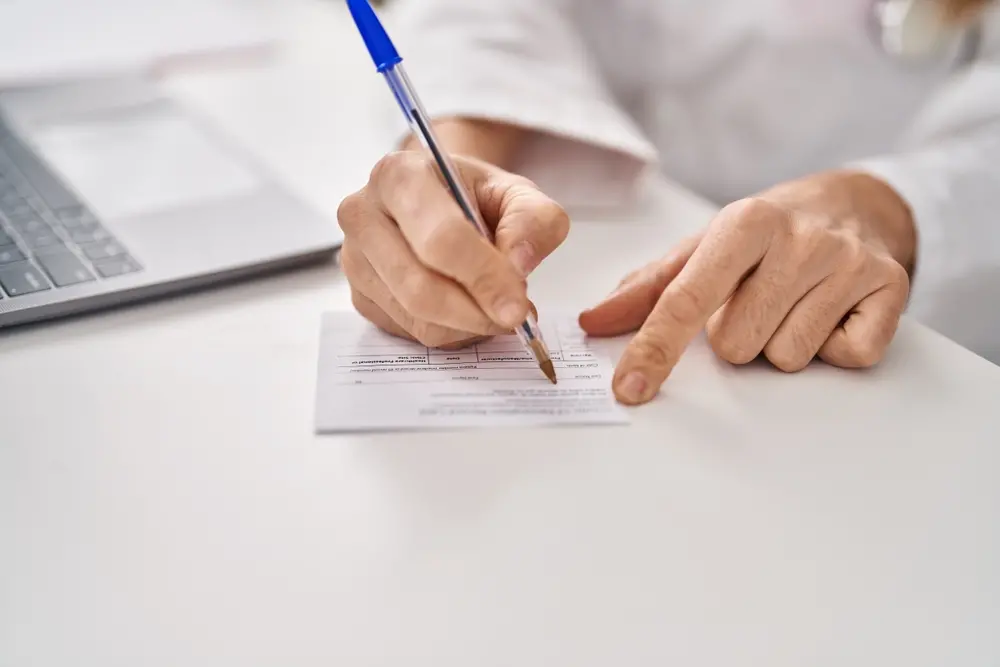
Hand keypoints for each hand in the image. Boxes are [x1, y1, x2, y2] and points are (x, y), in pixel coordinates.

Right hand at [338, 151, 568, 347]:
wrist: (439, 199)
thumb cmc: (473, 195)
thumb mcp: (516, 193)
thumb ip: (533, 220)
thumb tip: (519, 263)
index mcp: (398, 176)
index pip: (441, 239)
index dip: (483, 277)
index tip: (517, 306)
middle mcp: (363, 215)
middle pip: (421, 287)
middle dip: (476, 311)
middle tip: (515, 317)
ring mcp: (354, 260)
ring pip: (416, 317)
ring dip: (468, 325)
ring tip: (496, 307)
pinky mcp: (359, 296)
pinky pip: (410, 332)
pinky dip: (451, 332)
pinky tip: (468, 309)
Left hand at [580, 171, 916, 404]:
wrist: (854, 203)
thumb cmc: (766, 234)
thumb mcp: (704, 247)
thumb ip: (647, 288)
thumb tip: (592, 323)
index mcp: (745, 223)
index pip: (686, 298)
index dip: (654, 348)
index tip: (629, 388)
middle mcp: (800, 239)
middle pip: (736, 344)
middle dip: (736, 337)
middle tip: (756, 303)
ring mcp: (850, 263)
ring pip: (787, 358)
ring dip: (781, 343)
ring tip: (794, 304)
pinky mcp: (891, 289)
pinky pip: (845, 358)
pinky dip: (832, 348)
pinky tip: (830, 313)